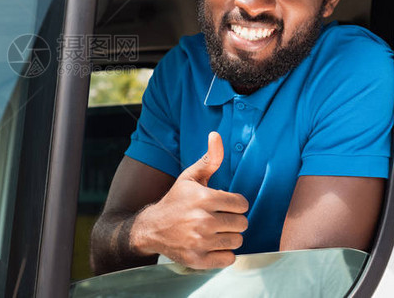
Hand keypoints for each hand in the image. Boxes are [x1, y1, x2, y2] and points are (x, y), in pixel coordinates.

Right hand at [131, 131, 248, 268]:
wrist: (152, 228)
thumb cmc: (176, 200)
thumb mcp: (190, 178)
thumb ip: (209, 159)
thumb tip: (216, 135)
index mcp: (203, 198)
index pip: (242, 204)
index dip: (234, 204)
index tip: (223, 205)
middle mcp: (202, 220)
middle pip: (242, 224)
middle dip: (233, 221)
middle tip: (218, 219)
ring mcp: (200, 241)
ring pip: (237, 241)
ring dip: (228, 237)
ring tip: (214, 231)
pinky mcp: (198, 259)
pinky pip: (229, 259)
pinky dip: (223, 254)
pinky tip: (211, 245)